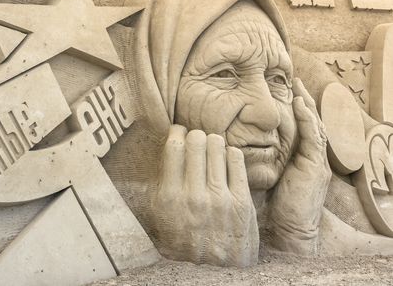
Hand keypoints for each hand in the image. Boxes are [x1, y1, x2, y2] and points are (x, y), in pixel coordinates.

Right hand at [149, 125, 258, 265]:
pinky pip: (236, 160)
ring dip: (214, 142)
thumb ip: (159, 182)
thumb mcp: (160, 214)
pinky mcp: (241, 202)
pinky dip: (230, 153)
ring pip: (217, 147)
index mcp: (169, 198)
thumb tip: (165, 146)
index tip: (179, 132)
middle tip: (197, 139)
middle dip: (196, 135)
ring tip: (212, 147)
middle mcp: (194, 197)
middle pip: (196, 142)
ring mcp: (220, 199)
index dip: (177, 132)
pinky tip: (226, 158)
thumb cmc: (185, 236)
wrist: (216, 267)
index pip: (174, 147)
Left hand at [269, 78, 330, 253]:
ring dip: (306, 104)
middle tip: (294, 80)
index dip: (293, 110)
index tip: (283, 92)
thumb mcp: (261, 178)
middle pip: (309, 123)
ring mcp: (316, 162)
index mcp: (300, 160)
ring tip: (297, 86)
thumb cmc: (271, 207)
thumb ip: (252, 160)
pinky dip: (307, 120)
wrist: (288, 230)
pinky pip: (314, 138)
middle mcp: (311, 158)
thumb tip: (226, 145)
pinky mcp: (316, 166)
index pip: (299, 129)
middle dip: (302, 101)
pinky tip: (299, 105)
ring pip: (314, 126)